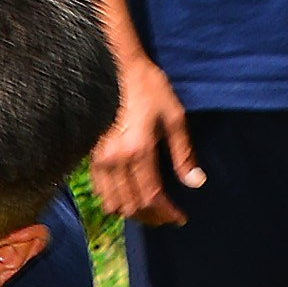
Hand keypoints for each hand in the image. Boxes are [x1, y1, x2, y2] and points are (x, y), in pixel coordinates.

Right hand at [90, 57, 204, 225]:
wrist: (117, 68)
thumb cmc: (149, 88)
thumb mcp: (174, 118)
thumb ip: (184, 154)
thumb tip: (195, 182)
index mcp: (139, 150)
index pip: (152, 196)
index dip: (167, 213)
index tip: (180, 218)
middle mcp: (116, 160)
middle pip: (132, 205)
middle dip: (152, 217)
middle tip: (167, 217)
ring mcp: (100, 159)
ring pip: (114, 202)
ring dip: (133, 212)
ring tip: (150, 211)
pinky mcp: (91, 155)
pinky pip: (100, 190)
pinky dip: (115, 200)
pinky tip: (128, 196)